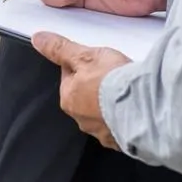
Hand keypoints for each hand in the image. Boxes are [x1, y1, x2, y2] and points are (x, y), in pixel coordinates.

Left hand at [32, 32, 130, 149]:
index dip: (82, 65)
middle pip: (85, 96)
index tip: (94, 61)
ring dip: (110, 103)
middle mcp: (81, 119)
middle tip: (113, 74)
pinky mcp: (121, 141)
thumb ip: (60, 49)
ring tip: (126, 90)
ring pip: (102, 112)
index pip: (69, 77)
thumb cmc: (113, 82)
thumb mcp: (84, 56)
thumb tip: (38, 40)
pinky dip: (125, 117)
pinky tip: (134, 107)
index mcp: (68, 99)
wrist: (144, 107)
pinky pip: (120, 125)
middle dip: (96, 86)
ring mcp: (102, 132)